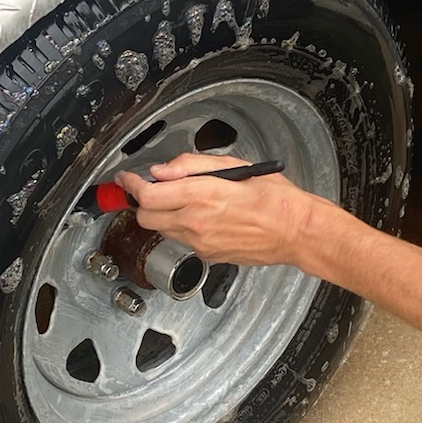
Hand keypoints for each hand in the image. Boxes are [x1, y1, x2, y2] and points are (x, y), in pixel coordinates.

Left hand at [115, 154, 321, 267]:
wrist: (295, 232)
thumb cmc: (274, 199)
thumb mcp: (234, 166)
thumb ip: (192, 166)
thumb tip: (163, 171)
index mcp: (201, 194)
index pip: (148, 194)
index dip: (131, 185)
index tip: (126, 179)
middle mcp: (196, 222)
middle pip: (145, 217)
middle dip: (142, 202)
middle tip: (150, 189)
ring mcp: (200, 243)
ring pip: (162, 230)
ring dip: (162, 215)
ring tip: (182, 201)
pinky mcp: (207, 256)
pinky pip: (182, 241)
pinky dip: (182, 228)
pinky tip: (202, 218)